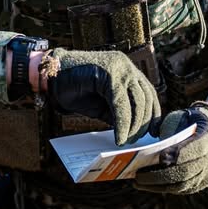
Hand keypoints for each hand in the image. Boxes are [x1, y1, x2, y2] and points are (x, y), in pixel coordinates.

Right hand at [43, 48, 160, 145]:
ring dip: (134, 126)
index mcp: (128, 71)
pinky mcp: (108, 74)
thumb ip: (119, 113)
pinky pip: (121, 103)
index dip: (154, 114)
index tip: (156, 132)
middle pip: (146, 98)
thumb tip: (135, 133)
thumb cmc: (77, 90)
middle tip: (136, 141)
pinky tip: (119, 138)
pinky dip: (122, 124)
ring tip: (127, 142)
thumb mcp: (103, 104)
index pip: (149, 93)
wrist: (52, 77)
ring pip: (136, 101)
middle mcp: (127, 67)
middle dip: (144, 123)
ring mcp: (119, 68)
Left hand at [134, 102, 207, 194]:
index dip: (178, 154)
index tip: (159, 157)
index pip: (194, 149)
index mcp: (207, 137)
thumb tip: (150, 134)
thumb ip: (167, 123)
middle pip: (184, 172)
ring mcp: (207, 173)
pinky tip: (149, 185)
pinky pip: (183, 189)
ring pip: (182, 185)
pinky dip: (165, 188)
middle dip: (160, 176)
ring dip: (158, 186)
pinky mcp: (203, 182)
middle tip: (138, 176)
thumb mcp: (182, 115)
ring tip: (137, 182)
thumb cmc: (192, 121)